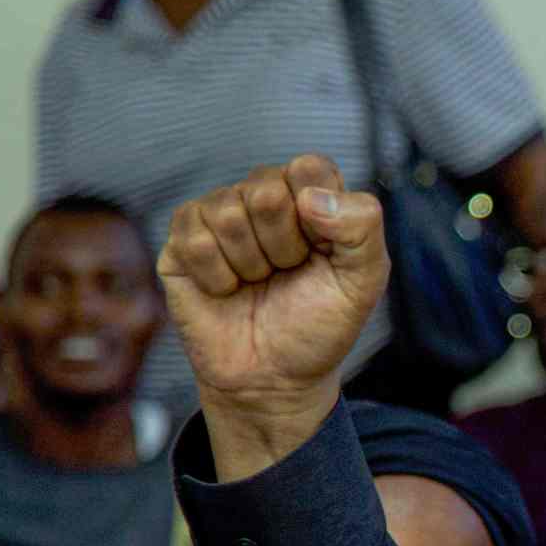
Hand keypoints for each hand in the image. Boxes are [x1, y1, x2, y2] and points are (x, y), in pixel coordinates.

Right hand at [158, 155, 387, 478]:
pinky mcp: (181, 242)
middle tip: (287, 274)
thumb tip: (312, 197)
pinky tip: (227, 291)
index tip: (322, 252)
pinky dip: (218, 276)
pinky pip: (194, 238)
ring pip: (227, 213)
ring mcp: (219, 215)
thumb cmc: (319, 325)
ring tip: (258, 284)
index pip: (309, 167)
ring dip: (251, 265)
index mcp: (310, 196)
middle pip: (266, 190)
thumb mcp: (364, 280)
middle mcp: (262, 196)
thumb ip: (362, 226)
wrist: (274, 378)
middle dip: (284, 247)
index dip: (318, 214)